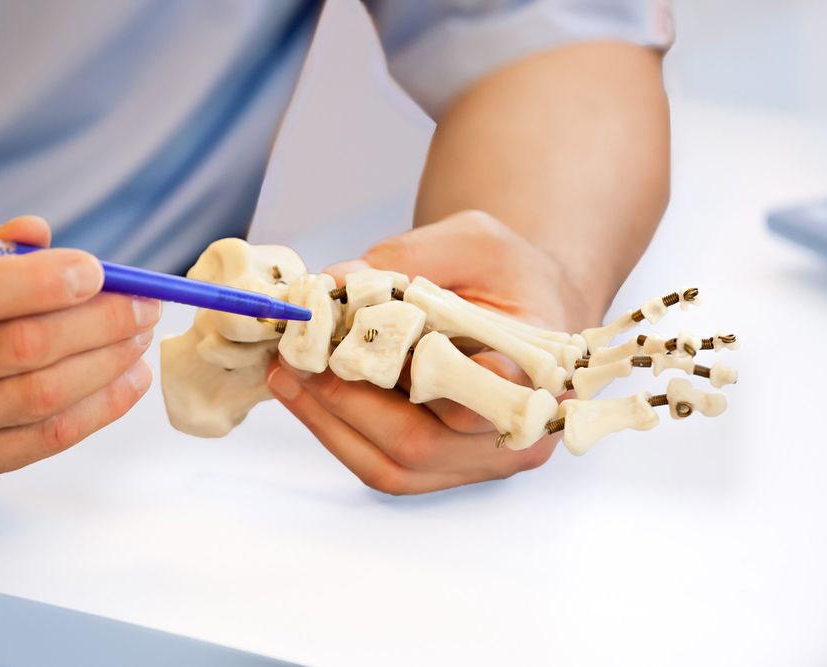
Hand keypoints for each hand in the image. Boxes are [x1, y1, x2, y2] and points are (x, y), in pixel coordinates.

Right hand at [0, 216, 159, 502]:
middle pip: (18, 350)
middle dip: (99, 324)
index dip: (39, 283)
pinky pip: (42, 441)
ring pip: (40, 400)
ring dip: (108, 367)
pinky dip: (98, 410)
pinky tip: (127, 381)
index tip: (96, 271)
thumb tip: (39, 236)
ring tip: (140, 338)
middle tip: (144, 304)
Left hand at [266, 211, 600, 494]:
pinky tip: (305, 395)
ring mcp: (483, 460)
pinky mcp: (449, 468)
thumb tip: (334, 283)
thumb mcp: (471, 240)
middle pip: (424, 440)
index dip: (420, 380)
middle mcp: (518, 433)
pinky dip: (339, 432)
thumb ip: (408, 261)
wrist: (530, 304)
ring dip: (331, 421)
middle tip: (294, 358)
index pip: (485, 393)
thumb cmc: (507, 271)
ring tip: (286, 375)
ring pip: (397, 464)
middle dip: (348, 400)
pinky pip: (387, 466)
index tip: (356, 351)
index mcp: (540, 372)